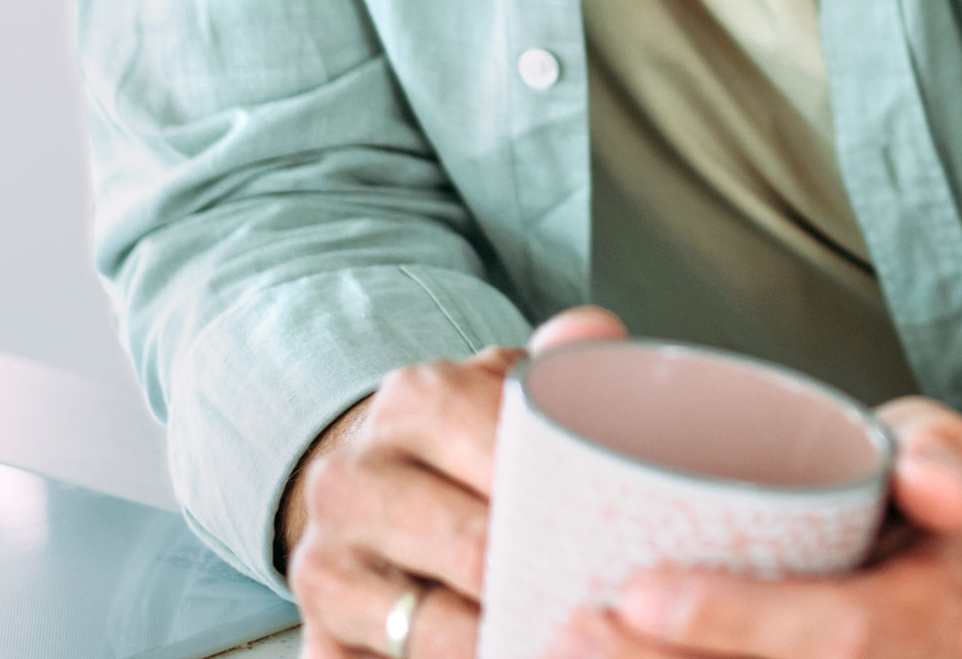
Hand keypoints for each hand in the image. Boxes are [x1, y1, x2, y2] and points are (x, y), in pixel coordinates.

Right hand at [285, 307, 626, 658]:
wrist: (373, 491)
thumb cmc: (468, 444)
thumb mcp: (511, 390)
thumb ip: (562, 365)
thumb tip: (595, 334)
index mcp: (414, 401)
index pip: (514, 460)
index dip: (582, 510)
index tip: (643, 545)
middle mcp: (352, 480)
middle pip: (478, 552)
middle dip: (554, 587)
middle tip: (622, 609)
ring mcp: (324, 566)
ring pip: (435, 630)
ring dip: (509, 641)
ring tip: (572, 641)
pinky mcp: (317, 642)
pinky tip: (509, 658)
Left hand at [555, 399, 961, 658]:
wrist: (918, 580)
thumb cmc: (908, 506)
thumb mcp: (939, 451)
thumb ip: (939, 445)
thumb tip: (926, 478)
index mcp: (942, 617)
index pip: (844, 634)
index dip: (741, 622)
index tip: (639, 591)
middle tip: (567, 633)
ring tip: (559, 653)